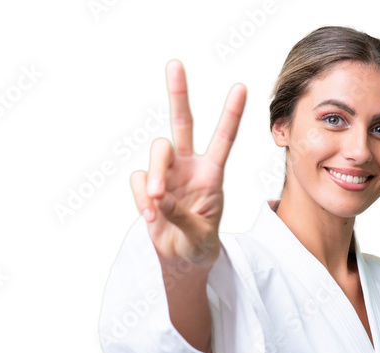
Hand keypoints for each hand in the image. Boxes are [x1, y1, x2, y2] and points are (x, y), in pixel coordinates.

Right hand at [130, 60, 245, 272]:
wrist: (181, 260)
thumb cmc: (200, 244)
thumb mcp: (201, 235)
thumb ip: (182, 216)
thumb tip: (158, 197)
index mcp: (212, 173)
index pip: (223, 139)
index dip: (231, 114)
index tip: (241, 88)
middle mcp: (189, 166)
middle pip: (183, 122)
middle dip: (179, 93)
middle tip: (175, 64)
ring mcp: (166, 173)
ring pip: (158, 151)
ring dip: (154, 174)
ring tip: (155, 201)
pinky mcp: (146, 185)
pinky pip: (138, 180)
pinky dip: (141, 198)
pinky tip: (150, 216)